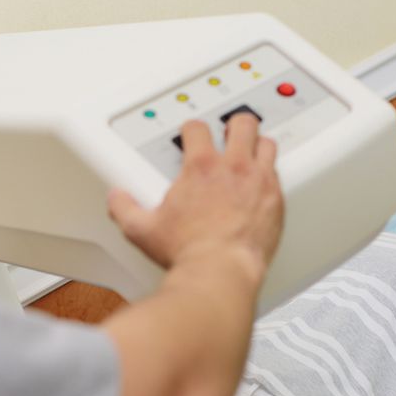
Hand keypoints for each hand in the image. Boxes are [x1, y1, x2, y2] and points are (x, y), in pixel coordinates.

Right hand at [108, 114, 281, 280]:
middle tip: (230, 133)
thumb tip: (116, 198)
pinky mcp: (276, 200)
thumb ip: (125, 208)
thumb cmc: (187, 252)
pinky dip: (270, 175)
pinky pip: (279, 174)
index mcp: (200, 167)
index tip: (192, 134)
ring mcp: (258, 181)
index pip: (198, 128)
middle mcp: (232, 168)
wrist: (220, 272)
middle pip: (241, 124)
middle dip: (234, 125)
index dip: (192, 128)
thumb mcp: (143, 230)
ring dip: (258, 144)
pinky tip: (264, 183)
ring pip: (266, 143)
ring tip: (252, 151)